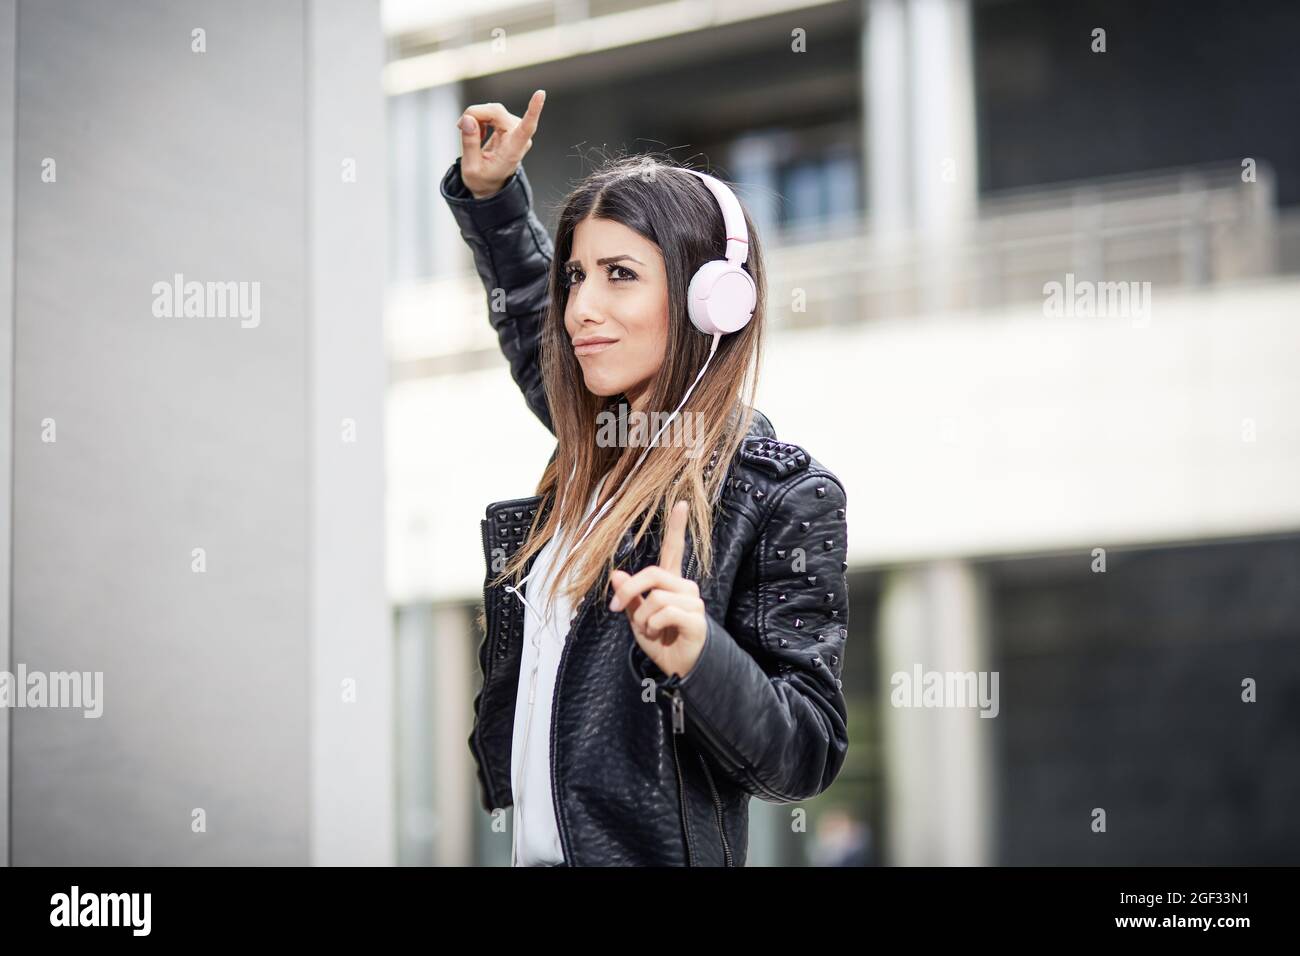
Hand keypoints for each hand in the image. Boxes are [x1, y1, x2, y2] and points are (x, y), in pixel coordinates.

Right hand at [457, 90, 545, 198]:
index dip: (533, 110)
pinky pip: (492, 111)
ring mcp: (515, 129)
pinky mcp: (510, 124)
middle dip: (475, 114)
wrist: (490, 184)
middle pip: (496, 111)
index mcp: (513, 151)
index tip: (540, 94)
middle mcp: (518, 137)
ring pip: (493, 109)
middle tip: (460, 127)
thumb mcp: (471, 167)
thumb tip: (468, 119)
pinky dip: (480, 118)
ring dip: (477, 117)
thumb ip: (470, 143)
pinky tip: (478, 131)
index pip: (526, 128)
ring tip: (470, 133)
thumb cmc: (482, 179)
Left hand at [608, 500, 707, 680]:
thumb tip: (617, 575)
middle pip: (653, 573)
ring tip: (648, 631)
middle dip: (629, 590)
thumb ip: (629, 597)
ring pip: (656, 596)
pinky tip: (658, 634)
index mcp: (670, 583)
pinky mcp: (696, 618)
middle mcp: (684, 588)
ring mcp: (693, 602)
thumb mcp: (637, 618)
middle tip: (617, 608)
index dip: (676, 527)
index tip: (680, 503)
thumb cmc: (661, 641)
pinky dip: (653, 625)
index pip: (674, 549)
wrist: (680, 668)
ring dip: (643, 618)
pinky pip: (665, 612)